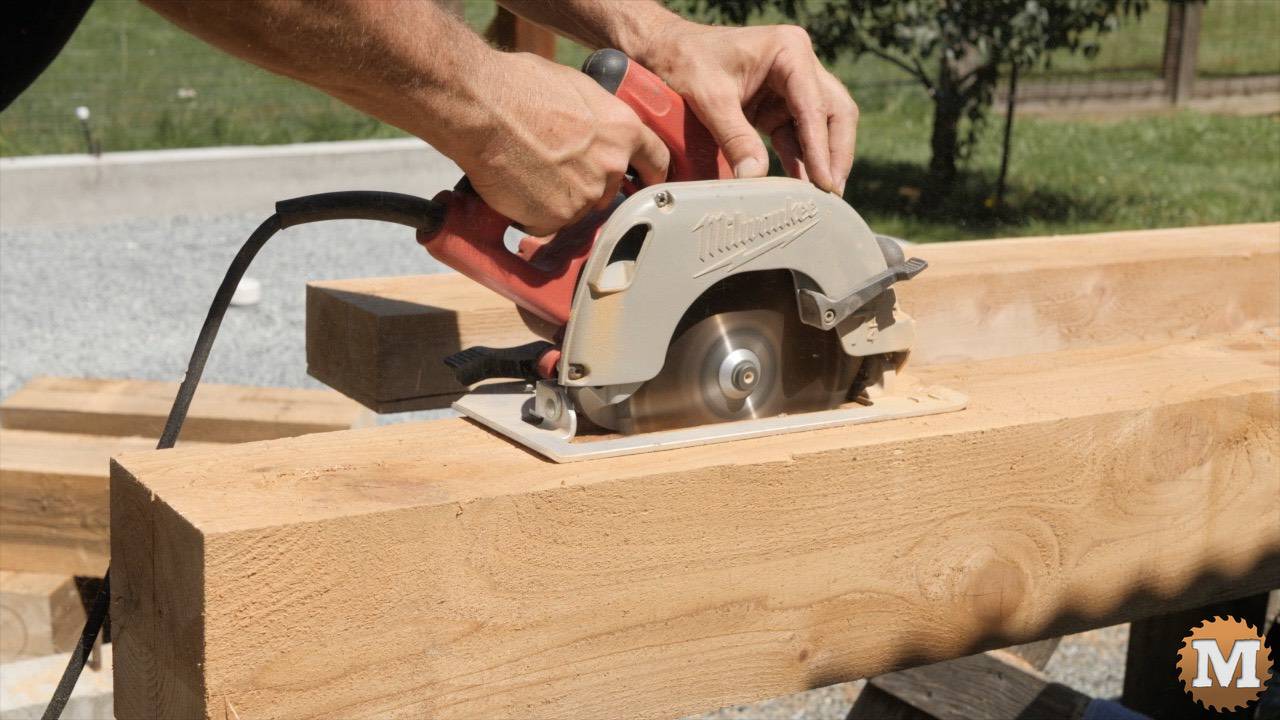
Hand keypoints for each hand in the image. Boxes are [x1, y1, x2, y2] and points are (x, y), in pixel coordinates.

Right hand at [448, 51, 669, 235]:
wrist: (483, 108)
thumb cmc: (520, 87)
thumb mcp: (577, 88)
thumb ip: (598, 117)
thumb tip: (595, 127)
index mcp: (623, 131)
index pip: (656, 161)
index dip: (650, 174)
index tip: (643, 182)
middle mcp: (610, 167)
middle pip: (608, 190)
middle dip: (588, 186)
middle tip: (557, 170)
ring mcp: (584, 197)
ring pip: (576, 209)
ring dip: (557, 201)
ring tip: (529, 173)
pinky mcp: (555, 219)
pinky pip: (546, 225)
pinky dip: (531, 215)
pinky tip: (516, 189)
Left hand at [637, 20, 856, 194]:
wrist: (667, 49)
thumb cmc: (686, 60)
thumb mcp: (710, 99)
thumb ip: (734, 138)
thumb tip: (754, 178)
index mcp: (789, 51)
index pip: (814, 105)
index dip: (821, 147)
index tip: (824, 182)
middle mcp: (799, 63)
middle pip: (834, 111)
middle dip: (836, 153)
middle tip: (833, 192)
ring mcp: (792, 84)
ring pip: (822, 124)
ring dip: (822, 159)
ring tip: (822, 197)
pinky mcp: (779, 104)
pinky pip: (798, 134)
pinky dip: (801, 159)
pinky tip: (802, 185)